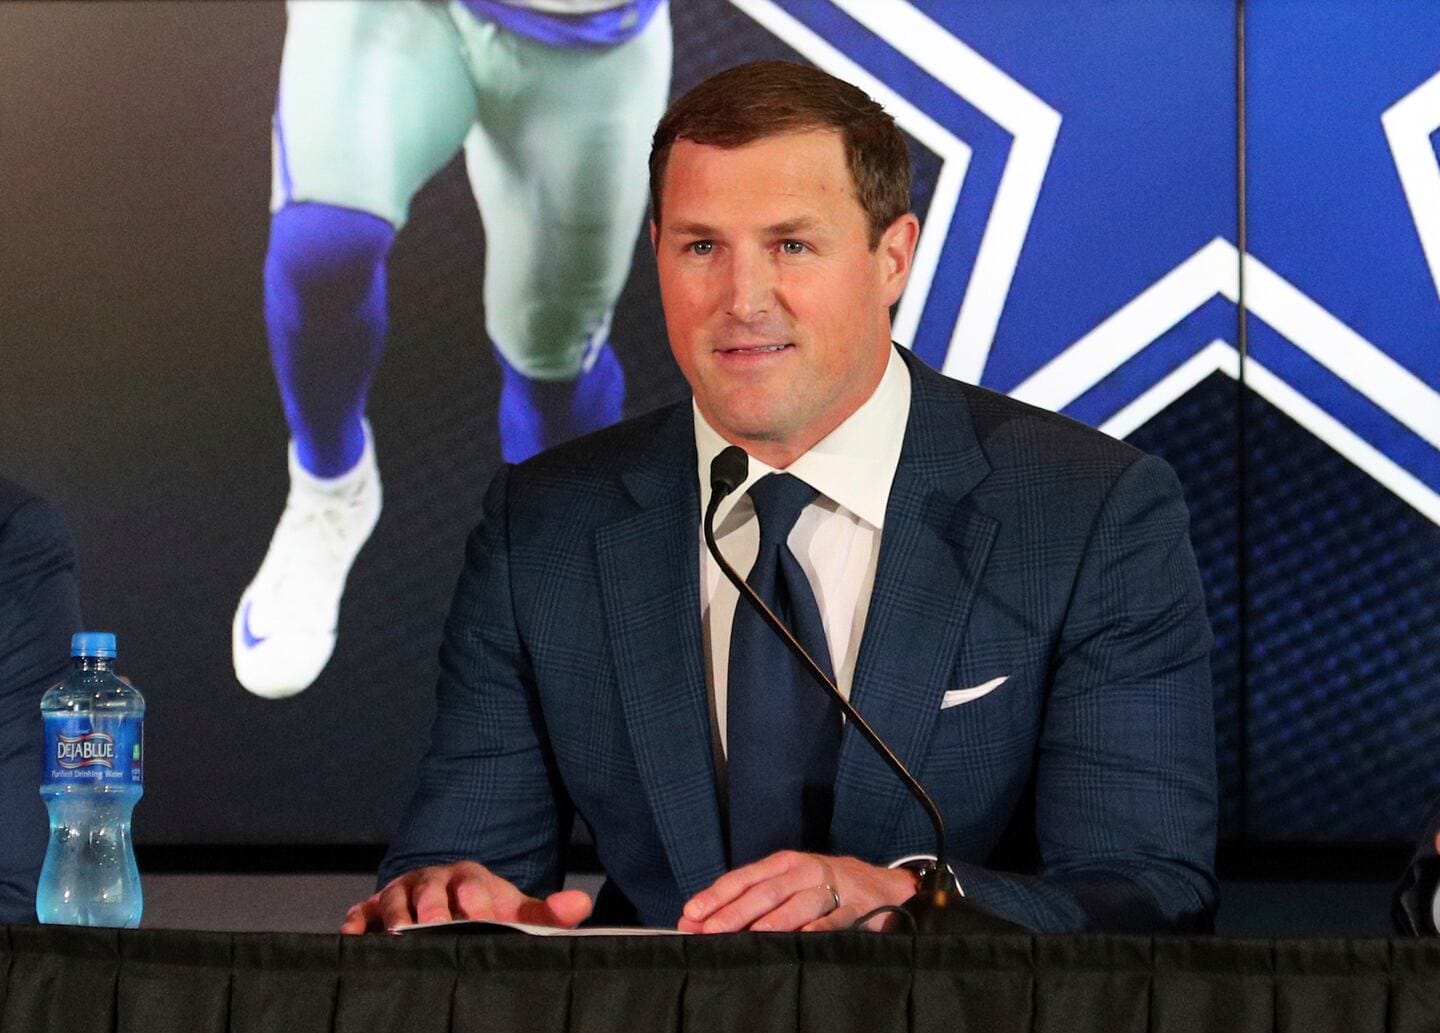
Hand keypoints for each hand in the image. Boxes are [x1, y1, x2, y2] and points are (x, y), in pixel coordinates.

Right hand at [340, 860, 592, 933]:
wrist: (448, 906)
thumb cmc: (486, 913)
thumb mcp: (516, 913)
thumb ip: (547, 915)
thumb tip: (582, 904)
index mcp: (470, 878)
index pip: (473, 883)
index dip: (476, 897)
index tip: (479, 912)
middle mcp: (434, 881)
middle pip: (430, 890)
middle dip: (431, 907)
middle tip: (432, 926)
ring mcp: (401, 893)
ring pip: (394, 899)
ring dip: (394, 915)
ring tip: (397, 936)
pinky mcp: (374, 910)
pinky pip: (361, 913)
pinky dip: (356, 922)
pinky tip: (353, 936)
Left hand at [678, 850, 916, 932]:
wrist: (880, 886)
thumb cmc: (821, 887)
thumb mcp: (787, 885)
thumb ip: (747, 902)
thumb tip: (698, 922)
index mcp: (782, 864)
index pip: (743, 879)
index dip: (716, 896)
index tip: (691, 913)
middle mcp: (804, 871)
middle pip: (765, 892)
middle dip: (735, 913)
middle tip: (711, 931)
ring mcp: (829, 888)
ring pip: (797, 905)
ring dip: (772, 922)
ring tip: (751, 937)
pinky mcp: (854, 908)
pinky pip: (833, 920)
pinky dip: (817, 930)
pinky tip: (802, 939)